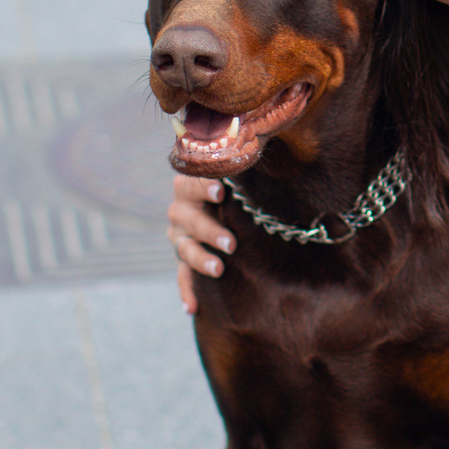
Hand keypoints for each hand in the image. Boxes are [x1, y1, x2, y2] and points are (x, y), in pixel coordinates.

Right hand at [166, 174, 231, 313]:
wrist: (232, 208)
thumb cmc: (241, 187)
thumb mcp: (241, 175)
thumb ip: (245, 164)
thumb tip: (268, 141)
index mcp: (191, 185)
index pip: (191, 183)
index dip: (204, 186)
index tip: (221, 193)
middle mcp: (181, 210)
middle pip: (186, 218)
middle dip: (209, 231)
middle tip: (231, 243)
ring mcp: (180, 236)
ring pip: (184, 249)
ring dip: (200, 260)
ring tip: (219, 269)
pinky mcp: (185, 260)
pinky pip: (182, 277)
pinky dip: (187, 291)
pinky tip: (192, 307)